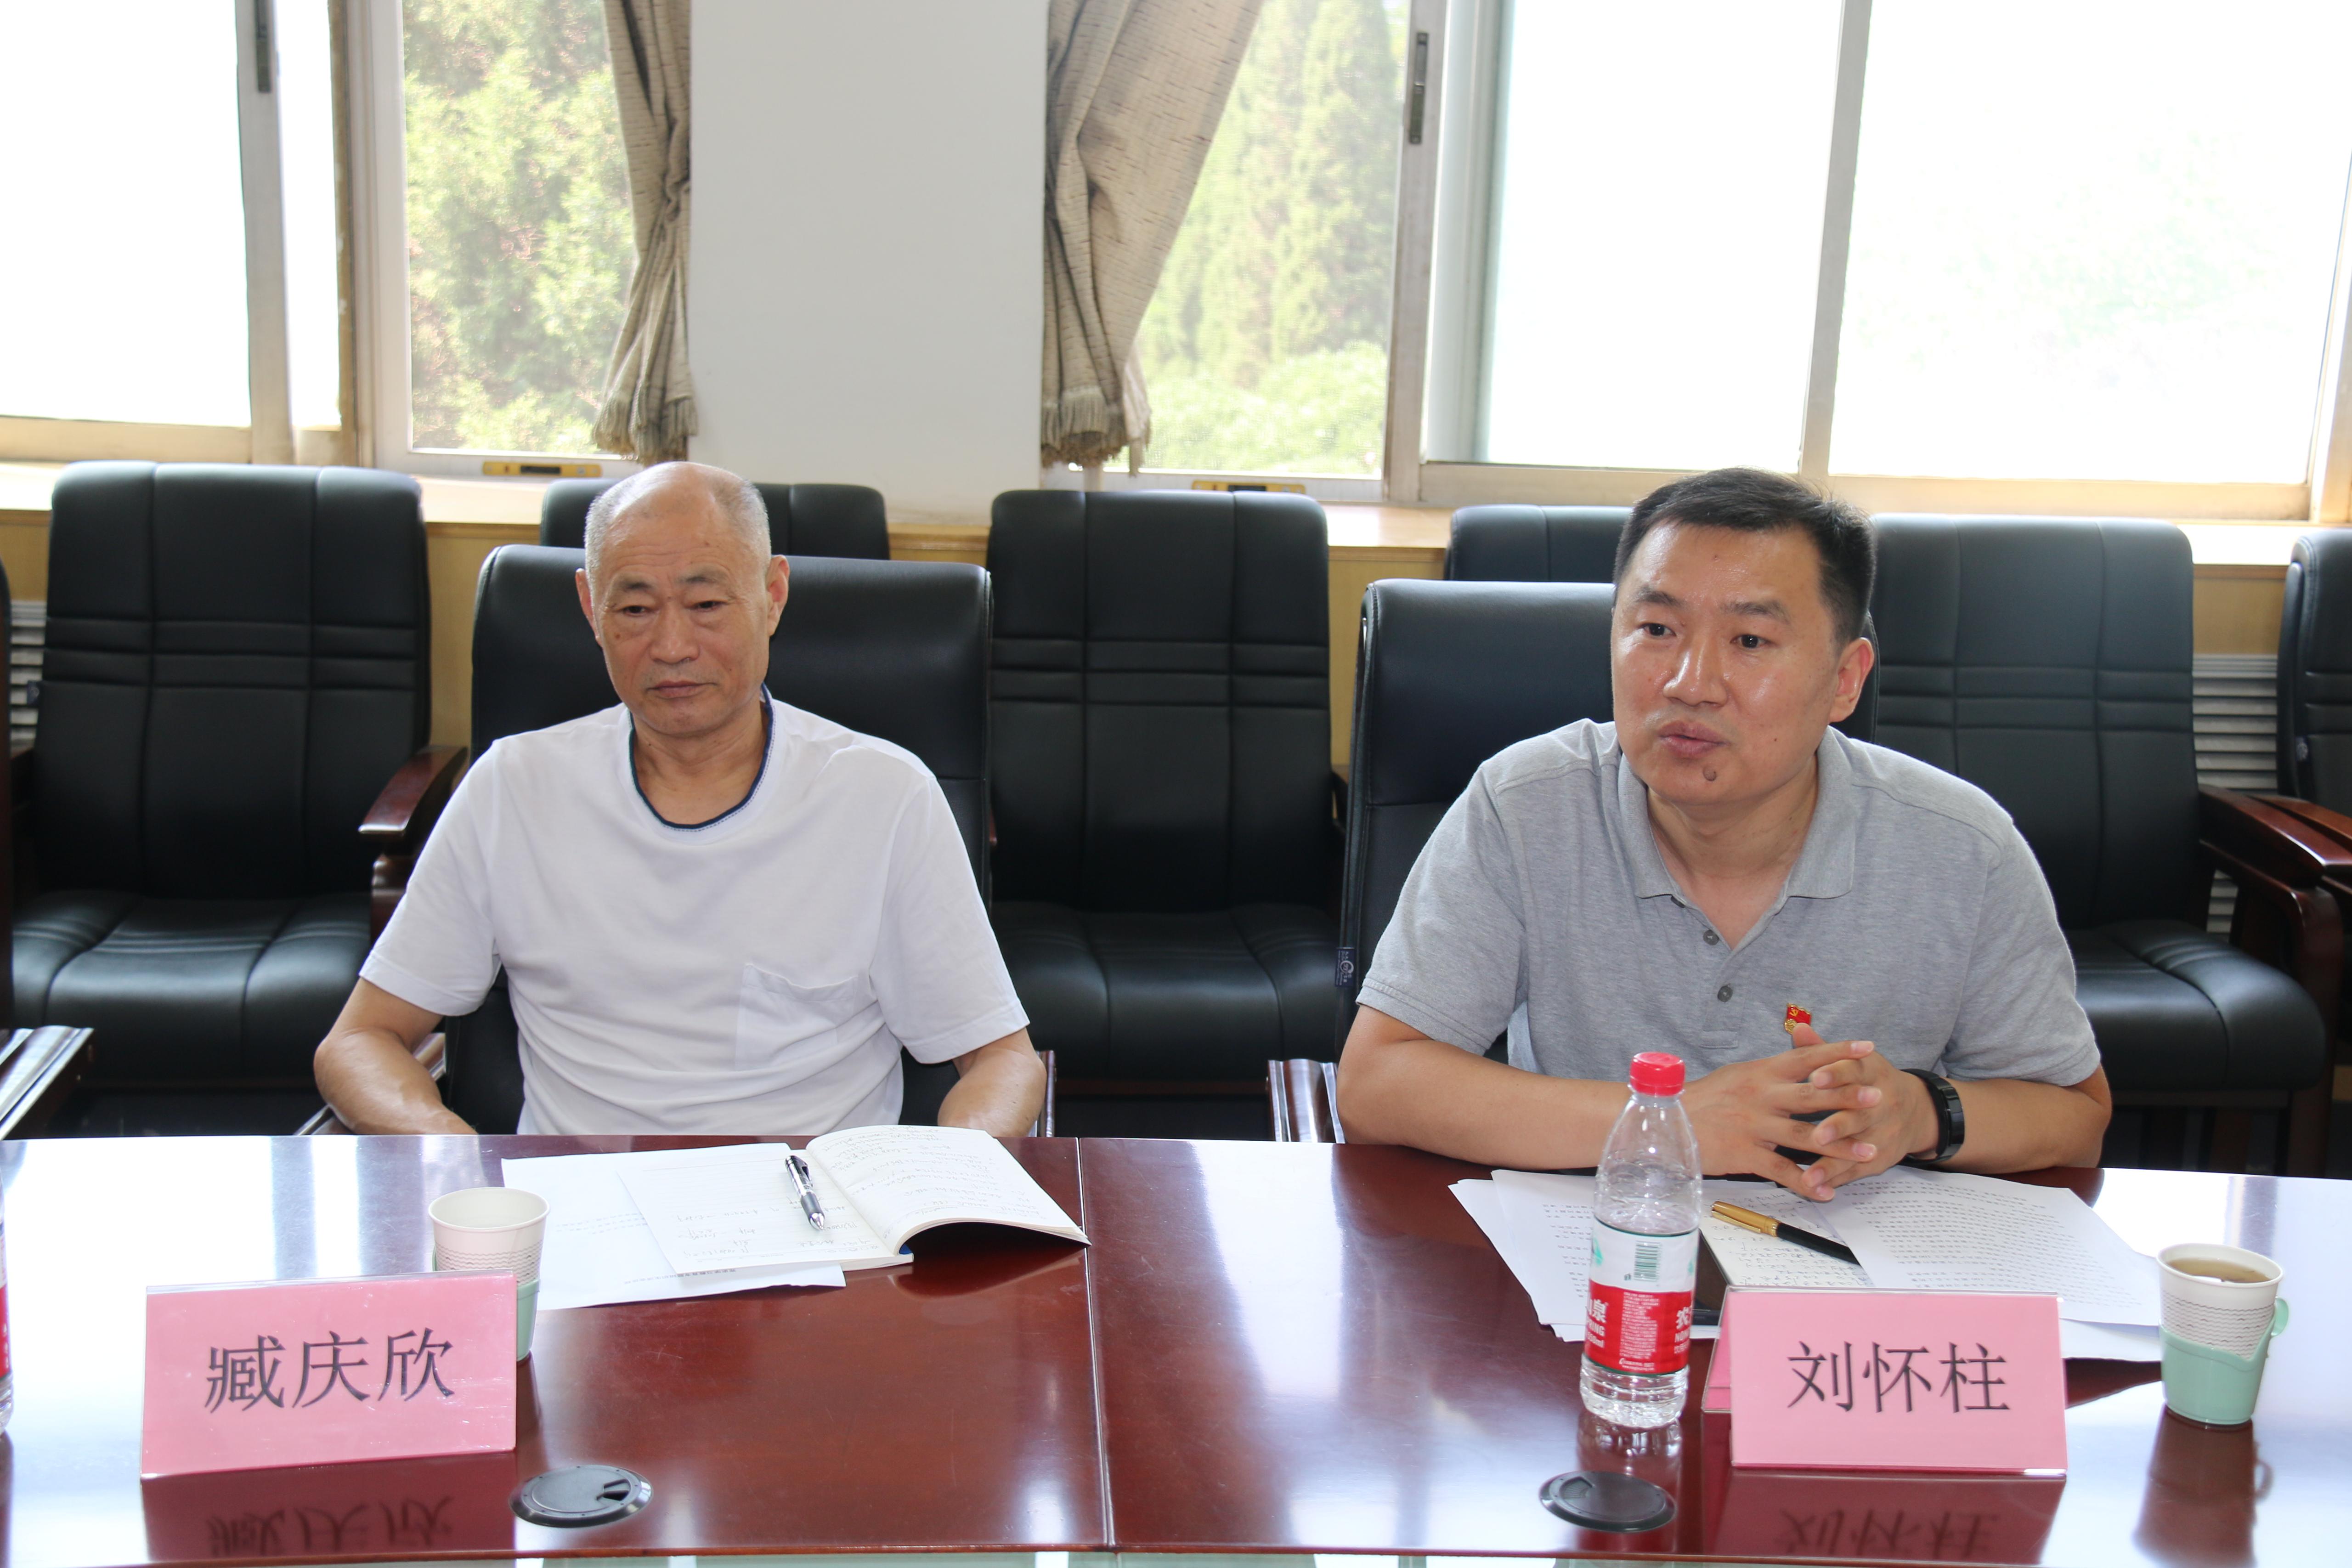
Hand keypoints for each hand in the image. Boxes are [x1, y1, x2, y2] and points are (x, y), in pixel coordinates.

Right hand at [1681, 1033, 1895, 1200]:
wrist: (1664, 1122)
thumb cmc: (1702, 1099)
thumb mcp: (1737, 1075)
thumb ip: (1768, 1072)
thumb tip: (1797, 1060)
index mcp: (1761, 1073)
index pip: (1806, 1058)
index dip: (1838, 1052)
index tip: (1867, 1048)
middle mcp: (1761, 1096)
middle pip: (1813, 1095)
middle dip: (1849, 1096)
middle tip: (1879, 1097)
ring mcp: (1755, 1126)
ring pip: (1806, 1136)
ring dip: (1841, 1145)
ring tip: (1870, 1151)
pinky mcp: (1746, 1155)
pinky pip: (1783, 1171)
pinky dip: (1807, 1183)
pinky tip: (1826, 1192)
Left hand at [1788, 1025, 1937, 1191]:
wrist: (1916, 1110)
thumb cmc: (1869, 1080)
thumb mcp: (1853, 1059)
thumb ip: (1823, 1049)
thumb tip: (1798, 1027)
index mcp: (1872, 1073)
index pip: (1854, 1071)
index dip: (1836, 1074)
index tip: (1816, 1078)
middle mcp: (1881, 1104)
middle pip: (1860, 1115)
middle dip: (1840, 1126)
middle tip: (1818, 1134)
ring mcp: (1882, 1134)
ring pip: (1857, 1149)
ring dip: (1834, 1163)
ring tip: (1811, 1176)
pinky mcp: (1879, 1158)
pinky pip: (1855, 1170)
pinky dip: (1836, 1179)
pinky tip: (1816, 1189)